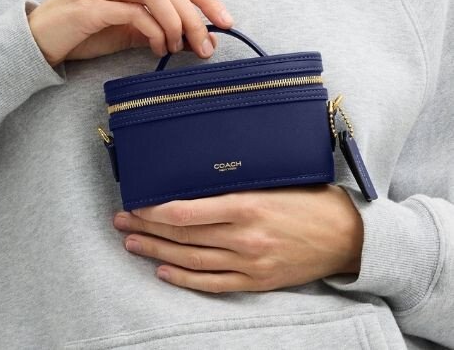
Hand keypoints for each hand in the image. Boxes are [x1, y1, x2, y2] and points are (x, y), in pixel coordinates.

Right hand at [27, 0, 233, 66]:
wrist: (41, 39)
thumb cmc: (91, 31)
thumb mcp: (133, 26)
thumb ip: (164, 24)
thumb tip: (204, 36)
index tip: (227, 22)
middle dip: (198, 17)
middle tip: (207, 45)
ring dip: (177, 24)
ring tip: (179, 48)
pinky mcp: (90, 3)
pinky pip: (135, 12)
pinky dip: (155, 32)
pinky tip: (158, 48)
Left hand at [113, 185, 363, 292]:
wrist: (346, 236)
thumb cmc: (311, 201)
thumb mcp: (274, 184)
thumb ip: (238, 187)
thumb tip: (200, 185)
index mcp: (247, 206)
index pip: (187, 211)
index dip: (156, 209)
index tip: (137, 203)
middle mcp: (243, 237)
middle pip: (183, 235)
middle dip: (147, 227)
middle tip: (121, 221)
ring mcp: (248, 263)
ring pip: (191, 260)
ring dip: (158, 251)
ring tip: (132, 243)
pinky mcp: (256, 281)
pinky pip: (212, 284)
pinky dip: (185, 279)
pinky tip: (164, 271)